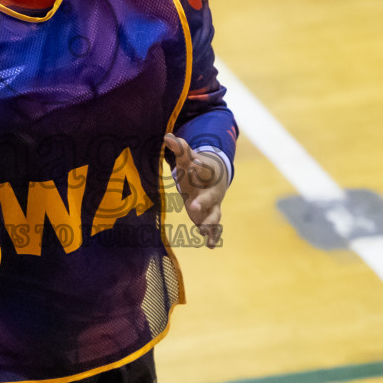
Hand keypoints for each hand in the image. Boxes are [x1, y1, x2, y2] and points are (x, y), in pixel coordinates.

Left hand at [163, 133, 227, 248]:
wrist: (215, 178)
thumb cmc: (196, 168)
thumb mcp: (187, 159)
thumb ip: (180, 149)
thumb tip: (167, 136)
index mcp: (207, 173)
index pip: (203, 168)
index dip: (198, 167)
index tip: (193, 165)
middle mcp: (212, 190)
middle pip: (210, 196)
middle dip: (203, 201)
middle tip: (194, 206)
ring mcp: (213, 204)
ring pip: (215, 214)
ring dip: (210, 223)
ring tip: (204, 232)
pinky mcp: (210, 216)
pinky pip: (215, 227)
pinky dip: (214, 236)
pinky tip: (211, 246)